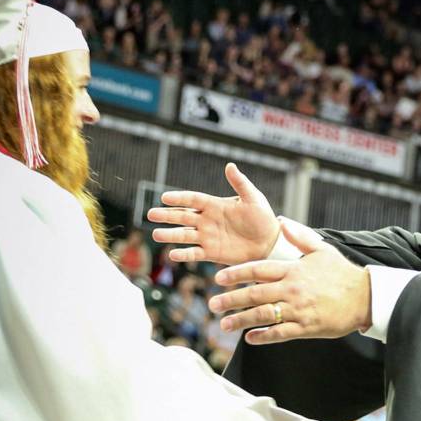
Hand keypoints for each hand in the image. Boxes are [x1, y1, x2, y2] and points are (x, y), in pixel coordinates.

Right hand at [147, 163, 278, 264]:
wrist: (269, 241)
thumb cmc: (262, 218)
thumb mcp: (253, 198)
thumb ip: (241, 183)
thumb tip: (230, 166)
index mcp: (215, 205)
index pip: (193, 200)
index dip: (179, 198)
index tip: (164, 197)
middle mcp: (207, 220)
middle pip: (183, 217)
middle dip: (167, 215)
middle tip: (151, 214)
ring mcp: (208, 237)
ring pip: (184, 235)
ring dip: (170, 235)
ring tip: (156, 234)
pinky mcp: (211, 253)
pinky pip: (195, 253)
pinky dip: (184, 254)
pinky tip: (173, 255)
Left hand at [209, 221, 372, 344]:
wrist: (364, 297)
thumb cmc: (342, 273)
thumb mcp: (322, 249)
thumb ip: (299, 236)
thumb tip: (281, 222)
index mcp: (293, 269)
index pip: (258, 269)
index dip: (236, 273)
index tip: (218, 278)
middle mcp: (292, 289)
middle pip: (255, 293)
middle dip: (231, 299)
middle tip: (213, 303)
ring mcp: (299, 309)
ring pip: (263, 315)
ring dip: (241, 320)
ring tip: (224, 324)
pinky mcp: (307, 327)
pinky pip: (280, 333)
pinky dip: (263, 336)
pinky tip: (249, 338)